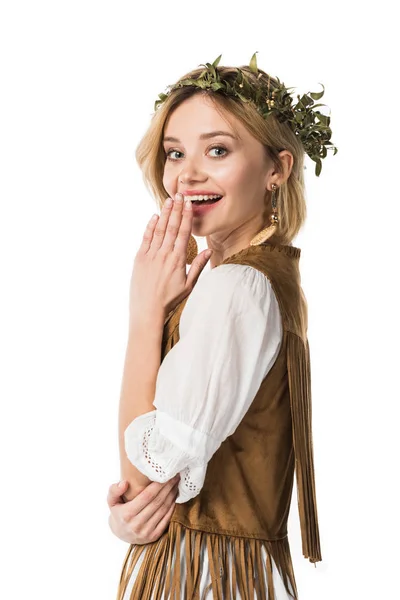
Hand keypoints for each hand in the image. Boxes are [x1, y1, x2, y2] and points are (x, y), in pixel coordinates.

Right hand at [107, 476, 179, 544]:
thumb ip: (114, 490)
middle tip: (175, 477)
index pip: (147, 496)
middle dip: (168, 488)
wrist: (121, 534)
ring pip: (163, 510)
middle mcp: (137, 524)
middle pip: (157, 502)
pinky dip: (172, 507)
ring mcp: (146, 532)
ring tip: (176, 484)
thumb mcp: (111, 501)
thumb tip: (125, 483)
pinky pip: (166, 519)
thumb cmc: (118, 512)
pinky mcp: (153, 536)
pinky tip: (175, 497)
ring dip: (172, 496)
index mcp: (127, 514)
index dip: (158, 485)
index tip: (166, 475)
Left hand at [129, 193, 212, 319]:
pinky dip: (150, 226)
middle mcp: (164, 254)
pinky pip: (146, 238)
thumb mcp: (189, 285)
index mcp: (178, 260)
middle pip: (171, 227)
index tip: (189, 204)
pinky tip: (154, 217)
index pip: (183, 233)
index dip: (186, 217)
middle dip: (176, 209)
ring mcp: (150, 255)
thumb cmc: (170, 300)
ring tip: (169, 201)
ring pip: (158, 230)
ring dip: (164, 214)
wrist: (147, 310)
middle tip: (180, 195)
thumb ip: (198, 266)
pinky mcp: (140, 258)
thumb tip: (208, 250)